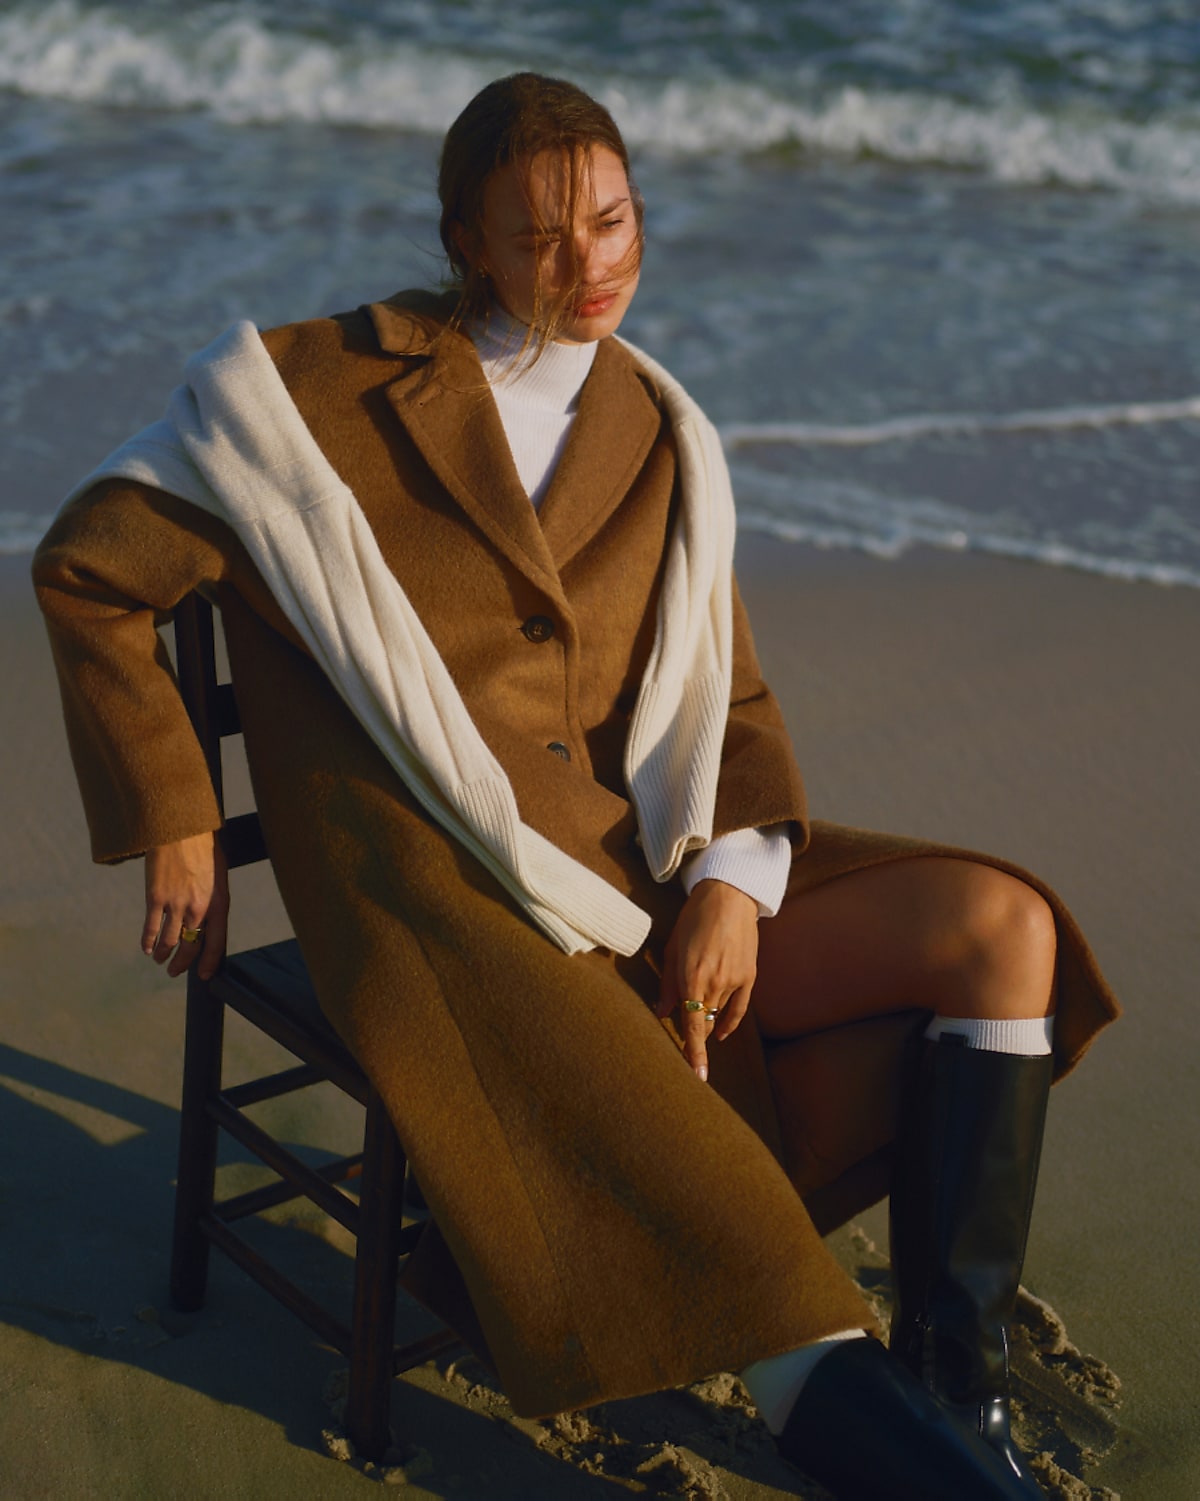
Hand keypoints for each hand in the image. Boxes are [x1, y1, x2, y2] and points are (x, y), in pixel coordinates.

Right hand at [142, 832, 228, 980]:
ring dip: (163, 953)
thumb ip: (213, 898)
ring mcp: (176, 904)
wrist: (181, 828)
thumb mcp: (218, 875)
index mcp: (219, 902)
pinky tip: (146, 948)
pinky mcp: (155, 898)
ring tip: (159, 958)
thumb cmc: (203, 848)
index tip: (203, 975)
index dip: (209, 962)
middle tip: (175, 970)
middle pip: (191, 946)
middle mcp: (199, 908)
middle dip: (182, 963)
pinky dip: (147, 941)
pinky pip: (151, 928)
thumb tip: (206, 919)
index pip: (216, 942)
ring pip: (169, 941)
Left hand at [656, 878, 758, 1081]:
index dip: (694, 1053)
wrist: (729, 896)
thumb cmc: (693, 919)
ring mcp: (735, 981)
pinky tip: (723, 1033)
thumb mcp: (672, 948)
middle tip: (684, 1030)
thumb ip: (667, 984)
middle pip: (704, 1023)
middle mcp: (715, 983)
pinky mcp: (749, 976)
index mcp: (691, 977)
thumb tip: (662, 1013)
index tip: (698, 1076)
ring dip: (708, 1017)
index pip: (693, 1026)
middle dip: (694, 1031)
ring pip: (718, 1014)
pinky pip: (740, 1009)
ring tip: (698, 1002)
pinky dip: (730, 1022)